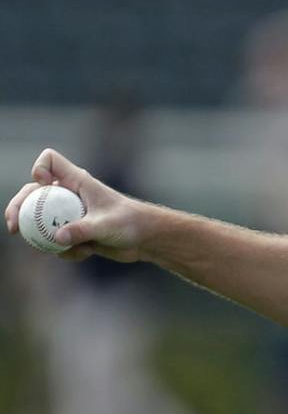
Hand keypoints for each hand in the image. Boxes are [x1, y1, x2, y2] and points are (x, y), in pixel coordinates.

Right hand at [5, 149, 152, 263]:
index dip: (39, 168)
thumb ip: (82, 230)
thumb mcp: (105, 226)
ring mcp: (68, 212)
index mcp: (77, 181)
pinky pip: (56, 240)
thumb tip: (56, 237)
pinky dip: (65, 250)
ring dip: (44, 237)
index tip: (41, 185)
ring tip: (63, 248)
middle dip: (19, 208)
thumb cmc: (131, 223)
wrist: (146, 240)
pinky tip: (86, 253)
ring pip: (39, 219)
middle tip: (15, 228)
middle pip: (32, 192)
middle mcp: (69, 193)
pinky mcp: (72, 230)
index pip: (50, 160)